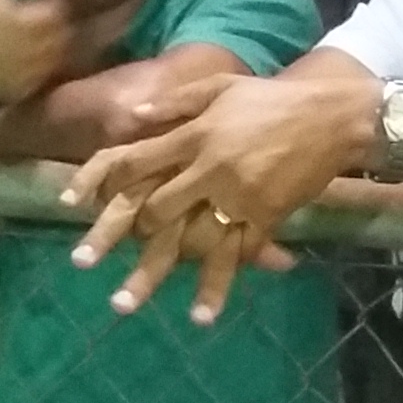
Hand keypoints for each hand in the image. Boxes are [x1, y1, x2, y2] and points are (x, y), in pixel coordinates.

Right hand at [0, 0, 74, 105]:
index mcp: (45, 20)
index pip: (75, 8)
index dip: (75, 0)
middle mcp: (49, 50)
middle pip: (76, 36)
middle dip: (75, 25)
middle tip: (68, 17)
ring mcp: (40, 75)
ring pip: (66, 59)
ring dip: (65, 48)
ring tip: (56, 39)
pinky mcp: (29, 93)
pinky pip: (50, 80)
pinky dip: (49, 69)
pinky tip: (43, 62)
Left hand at [60, 74, 363, 324]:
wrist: (335, 116)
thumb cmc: (274, 98)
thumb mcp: (222, 88)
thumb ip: (175, 102)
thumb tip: (130, 116)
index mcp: (194, 135)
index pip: (134, 159)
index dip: (97, 179)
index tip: (68, 203)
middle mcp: (209, 168)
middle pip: (152, 209)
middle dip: (114, 237)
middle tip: (81, 261)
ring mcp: (237, 197)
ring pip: (188, 242)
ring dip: (153, 275)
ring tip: (123, 304)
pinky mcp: (265, 216)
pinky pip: (237, 256)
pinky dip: (218, 287)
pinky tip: (201, 315)